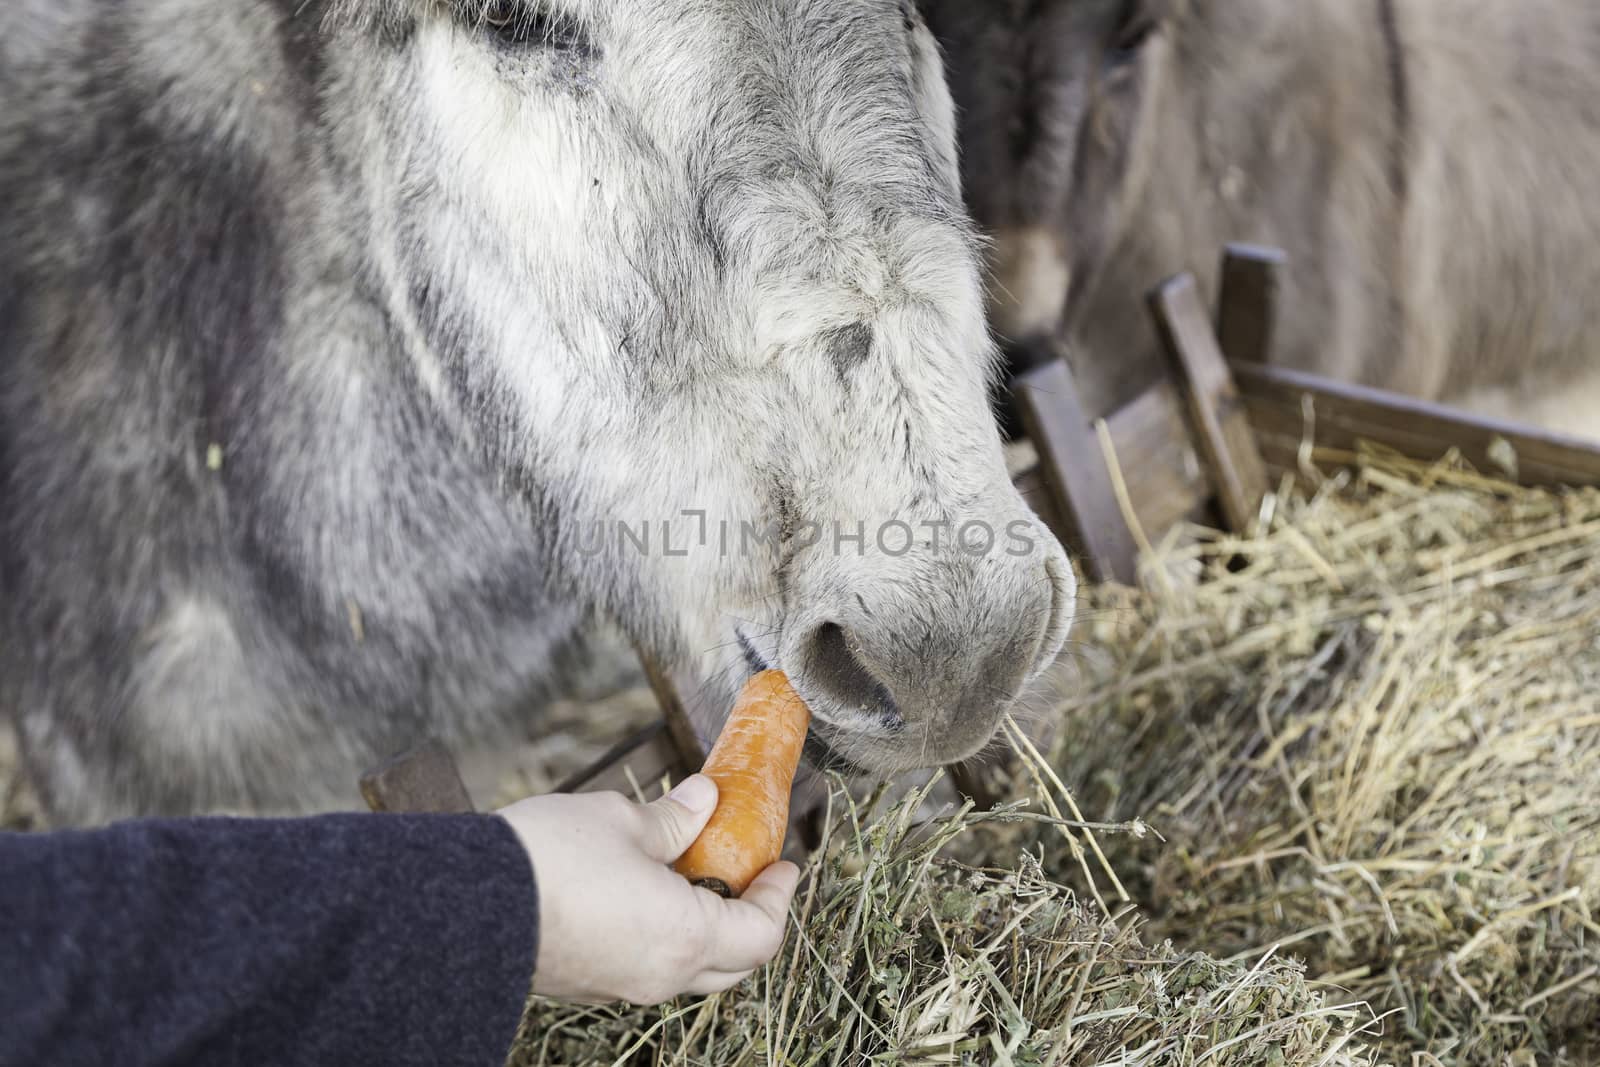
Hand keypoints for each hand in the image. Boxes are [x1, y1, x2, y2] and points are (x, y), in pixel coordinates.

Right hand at [497, 775, 799, 1004]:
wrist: (463, 904)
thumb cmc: (550, 860)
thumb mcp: (622, 820)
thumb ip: (673, 817)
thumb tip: (705, 800)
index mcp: (685, 937)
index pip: (760, 936)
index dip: (779, 898)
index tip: (784, 865)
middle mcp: (658, 975)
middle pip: (731, 965)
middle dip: (750, 920)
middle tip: (750, 874)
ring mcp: (618, 986)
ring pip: (686, 970)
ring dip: (704, 927)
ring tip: (696, 872)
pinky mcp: (585, 984)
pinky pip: (645, 967)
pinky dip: (663, 935)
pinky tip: (646, 890)